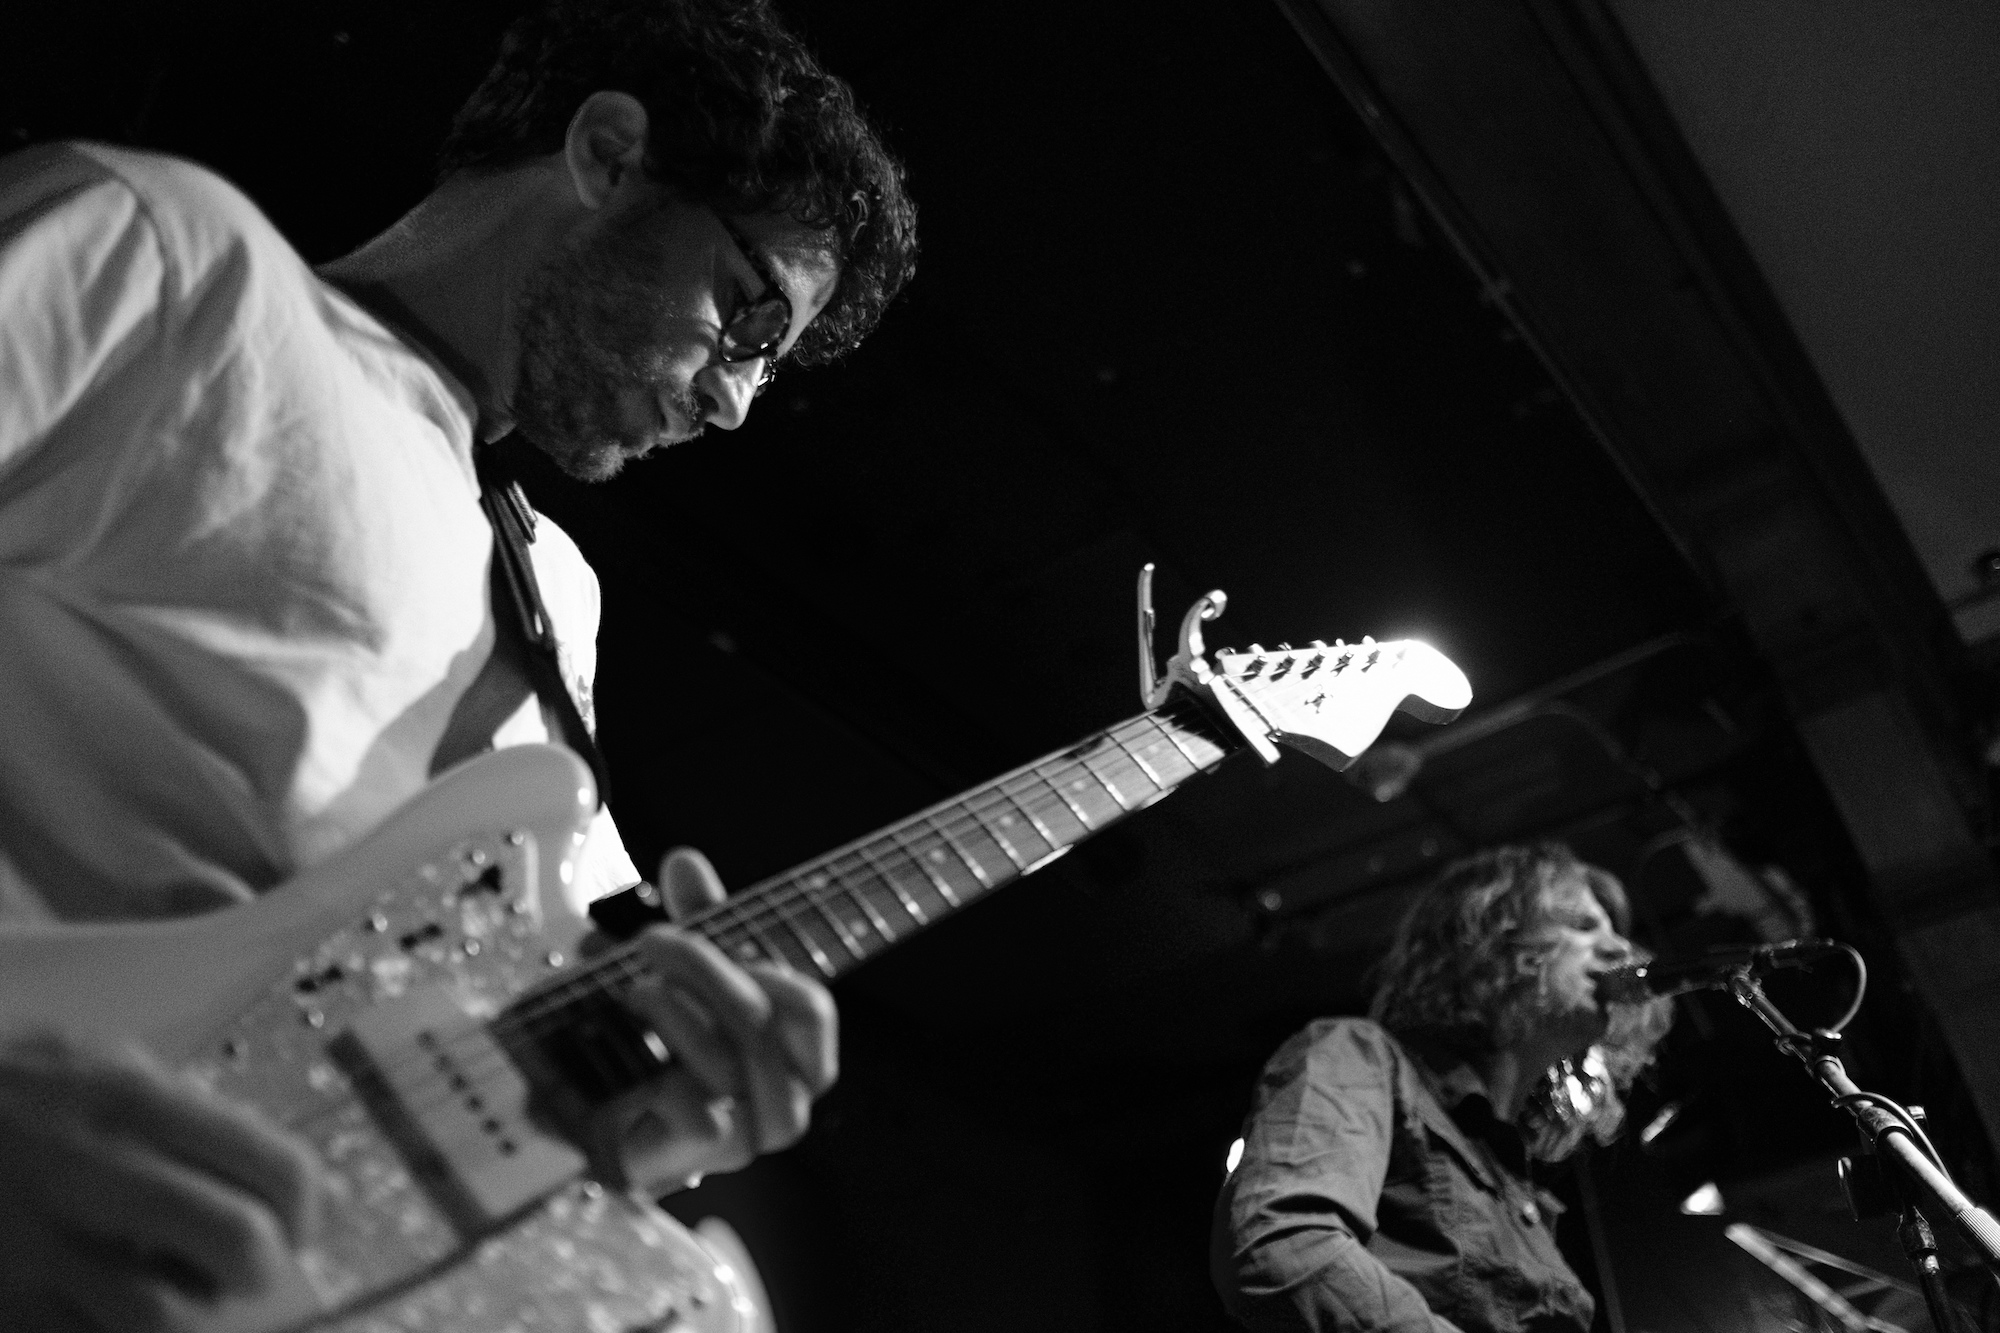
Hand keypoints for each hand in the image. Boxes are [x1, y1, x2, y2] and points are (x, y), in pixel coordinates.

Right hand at [0, 1033, 320, 1331]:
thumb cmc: (1, 1096)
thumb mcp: (92, 1065)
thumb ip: (188, 1112)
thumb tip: (292, 1178)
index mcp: (129, 1100)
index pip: (271, 1164)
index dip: (306, 1210)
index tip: (298, 1226)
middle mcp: (89, 1170)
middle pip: (237, 1242)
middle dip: (259, 1268)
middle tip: (243, 1268)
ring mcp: (34, 1245)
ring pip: (163, 1316)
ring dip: (183, 1313)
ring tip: (164, 1288)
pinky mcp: (3, 1305)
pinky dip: (112, 1332)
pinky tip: (98, 1306)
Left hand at [602, 847, 838, 1193]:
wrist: (616, 1130)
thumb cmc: (669, 1047)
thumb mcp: (692, 976)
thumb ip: (699, 921)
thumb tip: (684, 859)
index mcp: (799, 1054)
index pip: (810, 1008)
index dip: (768, 970)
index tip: (722, 941)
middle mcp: (786, 1099)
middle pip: (760, 1024)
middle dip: (704, 970)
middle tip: (651, 939)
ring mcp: (748, 1137)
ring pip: (730, 1067)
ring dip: (675, 1017)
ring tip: (633, 990)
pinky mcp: (704, 1164)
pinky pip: (699, 1113)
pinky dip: (661, 1078)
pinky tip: (632, 1059)